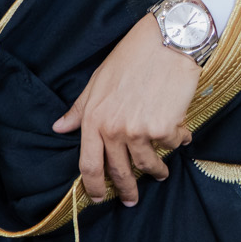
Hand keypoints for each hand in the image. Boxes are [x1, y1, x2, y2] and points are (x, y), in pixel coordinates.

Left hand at [52, 14, 200, 205]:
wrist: (167, 41)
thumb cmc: (132, 56)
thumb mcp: (98, 80)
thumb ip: (80, 108)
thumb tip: (59, 126)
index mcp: (94, 119)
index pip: (88, 165)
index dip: (93, 187)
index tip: (99, 198)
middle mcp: (114, 130)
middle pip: (119, 173)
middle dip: (127, 191)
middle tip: (131, 200)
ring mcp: (139, 131)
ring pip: (148, 164)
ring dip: (156, 171)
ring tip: (161, 173)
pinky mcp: (165, 128)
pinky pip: (172, 144)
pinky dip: (178, 141)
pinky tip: (181, 134)